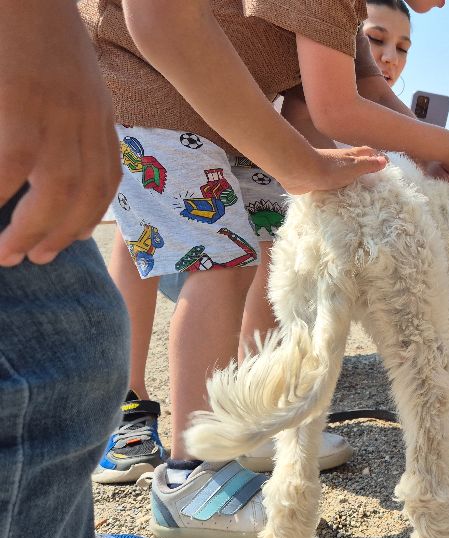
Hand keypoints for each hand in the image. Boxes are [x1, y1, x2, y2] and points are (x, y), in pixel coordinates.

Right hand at [0, 4, 121, 266]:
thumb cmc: (36, 33)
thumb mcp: (64, 79)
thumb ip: (64, 118)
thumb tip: (39, 161)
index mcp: (97, 113)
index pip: (105, 178)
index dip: (89, 216)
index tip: (71, 240)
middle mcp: (85, 119)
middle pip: (83, 194)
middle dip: (60, 235)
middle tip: (33, 259)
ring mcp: (56, 113)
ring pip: (52, 191)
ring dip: (30, 231)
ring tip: (5, 255)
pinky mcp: (21, 104)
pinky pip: (11, 167)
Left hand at [280, 146, 387, 194]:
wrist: (302, 172)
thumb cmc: (330, 169)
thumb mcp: (354, 167)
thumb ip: (368, 165)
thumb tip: (384, 161)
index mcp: (351, 156)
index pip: (368, 152)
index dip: (377, 156)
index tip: (386, 164)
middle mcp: (341, 161)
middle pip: (356, 162)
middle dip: (365, 167)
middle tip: (375, 180)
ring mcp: (329, 171)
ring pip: (344, 174)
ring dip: (351, 180)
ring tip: (361, 193)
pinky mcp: (319, 180)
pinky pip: (332, 185)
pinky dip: (339, 189)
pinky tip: (342, 198)